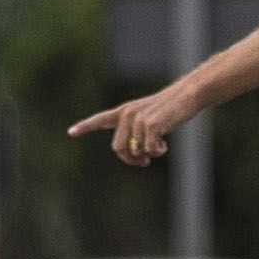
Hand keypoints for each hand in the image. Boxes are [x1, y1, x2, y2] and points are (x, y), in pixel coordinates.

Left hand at [69, 89, 191, 167]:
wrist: (187, 95)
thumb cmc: (171, 109)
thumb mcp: (150, 118)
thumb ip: (137, 133)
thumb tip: (135, 155)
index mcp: (124, 112)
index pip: (100, 119)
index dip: (85, 126)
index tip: (71, 132)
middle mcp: (127, 114)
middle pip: (118, 148)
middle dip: (131, 159)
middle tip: (145, 162)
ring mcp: (138, 119)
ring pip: (136, 151)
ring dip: (149, 154)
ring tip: (160, 145)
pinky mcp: (151, 125)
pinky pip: (149, 149)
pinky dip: (158, 152)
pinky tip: (165, 144)